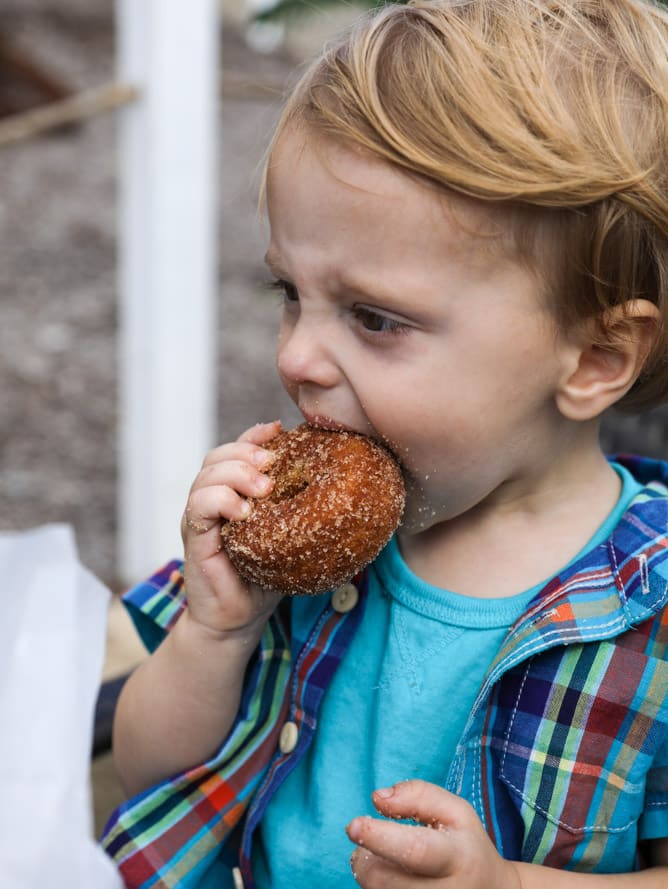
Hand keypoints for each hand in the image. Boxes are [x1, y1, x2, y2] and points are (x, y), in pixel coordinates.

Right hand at [180, 420, 283, 637]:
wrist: (238, 621)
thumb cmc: (265, 579)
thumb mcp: (287, 537)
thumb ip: (299, 510)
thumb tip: (341, 487)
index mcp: (232, 495)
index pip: (235, 452)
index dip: (254, 436)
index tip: (279, 429)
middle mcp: (212, 502)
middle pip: (217, 457)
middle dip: (245, 451)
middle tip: (272, 464)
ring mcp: (200, 519)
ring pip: (206, 477)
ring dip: (235, 474)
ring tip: (264, 487)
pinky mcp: (194, 539)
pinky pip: (198, 507)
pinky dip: (219, 500)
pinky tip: (243, 512)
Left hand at [347, 780, 520, 888]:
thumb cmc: (467, 846)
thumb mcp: (456, 811)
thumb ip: (418, 795)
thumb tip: (377, 798)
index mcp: (456, 857)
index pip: (414, 850)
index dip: (379, 837)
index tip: (353, 825)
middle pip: (382, 878)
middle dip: (365, 855)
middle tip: (377, 843)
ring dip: (370, 873)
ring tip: (392, 863)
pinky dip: (377, 887)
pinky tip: (395, 880)